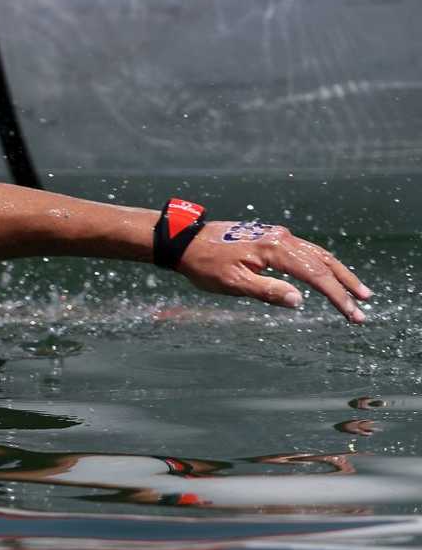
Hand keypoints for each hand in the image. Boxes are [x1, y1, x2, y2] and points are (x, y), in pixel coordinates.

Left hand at [177, 221, 371, 322]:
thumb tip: (299, 300)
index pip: (316, 275)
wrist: (185, 241)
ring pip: (317, 254)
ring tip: (356, 292)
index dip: (337, 296)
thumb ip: (267, 291)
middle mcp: (281, 238)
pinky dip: (322, 264)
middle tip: (365, 305)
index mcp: (275, 249)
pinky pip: (305, 251)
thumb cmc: (205, 264)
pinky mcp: (271, 237)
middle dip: (346, 284)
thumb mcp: (233, 283)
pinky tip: (326, 276)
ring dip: (337, 273)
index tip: (353, 314)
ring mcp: (277, 235)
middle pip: (324, 261)